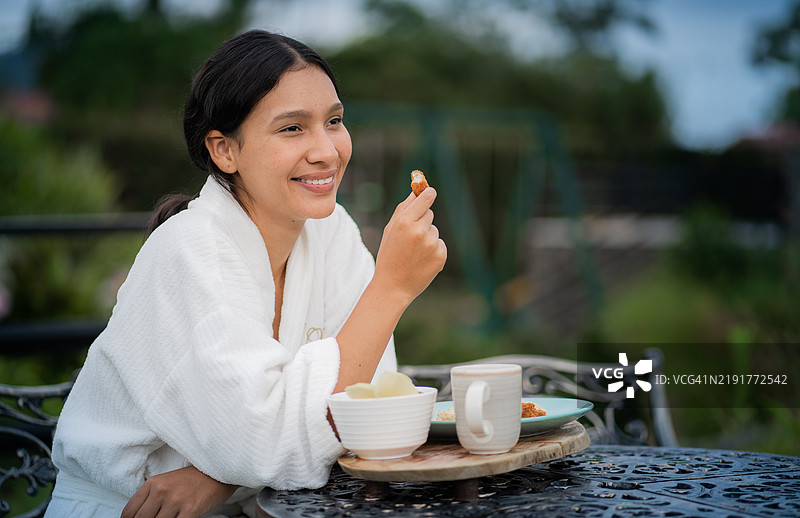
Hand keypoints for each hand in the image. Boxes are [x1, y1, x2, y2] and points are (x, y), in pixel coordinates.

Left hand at [121, 465, 236, 517]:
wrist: (220, 472)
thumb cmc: (193, 480)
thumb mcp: (168, 482)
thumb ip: (151, 498)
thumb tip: (138, 517)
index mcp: (153, 483)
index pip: (129, 512)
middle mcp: (162, 491)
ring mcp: (175, 501)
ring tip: (171, 517)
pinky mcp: (190, 511)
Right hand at [374, 188, 446, 304]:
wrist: (393, 286)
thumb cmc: (389, 256)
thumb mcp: (390, 230)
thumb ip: (403, 209)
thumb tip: (415, 191)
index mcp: (404, 222)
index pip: (426, 198)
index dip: (428, 194)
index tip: (430, 192)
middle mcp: (419, 231)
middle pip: (430, 214)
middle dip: (422, 221)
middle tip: (410, 237)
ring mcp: (432, 244)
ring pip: (435, 230)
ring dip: (427, 237)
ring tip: (414, 252)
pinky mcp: (441, 255)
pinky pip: (440, 244)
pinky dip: (433, 250)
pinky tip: (421, 260)